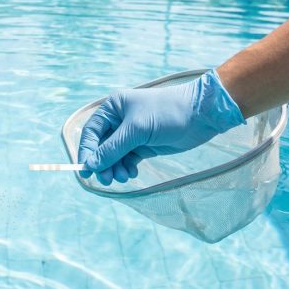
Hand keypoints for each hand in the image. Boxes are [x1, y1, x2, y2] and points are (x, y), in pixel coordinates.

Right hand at [77, 70, 244, 184]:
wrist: (201, 115)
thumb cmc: (166, 113)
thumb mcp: (136, 130)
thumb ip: (112, 149)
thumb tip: (91, 165)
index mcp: (113, 108)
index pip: (91, 132)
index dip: (87, 151)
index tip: (87, 170)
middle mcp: (119, 120)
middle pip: (102, 146)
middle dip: (103, 163)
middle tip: (107, 180)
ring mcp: (132, 133)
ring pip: (114, 155)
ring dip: (115, 168)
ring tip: (123, 177)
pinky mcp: (144, 145)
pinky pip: (128, 159)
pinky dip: (127, 167)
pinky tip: (132, 173)